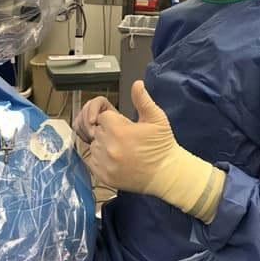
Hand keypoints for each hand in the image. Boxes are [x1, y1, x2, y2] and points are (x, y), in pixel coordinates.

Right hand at [72, 96, 115, 143]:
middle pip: (85, 110)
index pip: (96, 101)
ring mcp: (85, 114)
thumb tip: (106, 123)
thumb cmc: (117, 127)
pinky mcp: (80, 123)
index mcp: (103, 103)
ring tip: (93, 138)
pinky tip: (89, 139)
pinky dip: (82, 134)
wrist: (112, 134)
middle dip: (88, 125)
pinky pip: (76, 127)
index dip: (93, 110)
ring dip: (85, 131)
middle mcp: (93, 107)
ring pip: (79, 119)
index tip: (93, 121)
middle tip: (93, 134)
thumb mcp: (117, 121)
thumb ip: (112, 120)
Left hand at [89, 81, 225, 222]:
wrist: (166, 174)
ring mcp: (106, 164)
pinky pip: (93, 162)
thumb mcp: (156, 119)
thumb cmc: (162, 145)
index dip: (115, 121)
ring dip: (104, 146)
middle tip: (126, 139)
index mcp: (119, 130)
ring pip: (94, 146)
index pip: (103, 117)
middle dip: (109, 132)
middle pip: (98, 131)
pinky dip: (100, 160)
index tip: (126, 127)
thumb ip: (143, 100)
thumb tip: (137, 84)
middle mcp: (109, 147)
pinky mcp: (104, 176)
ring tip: (122, 150)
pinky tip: (116, 159)